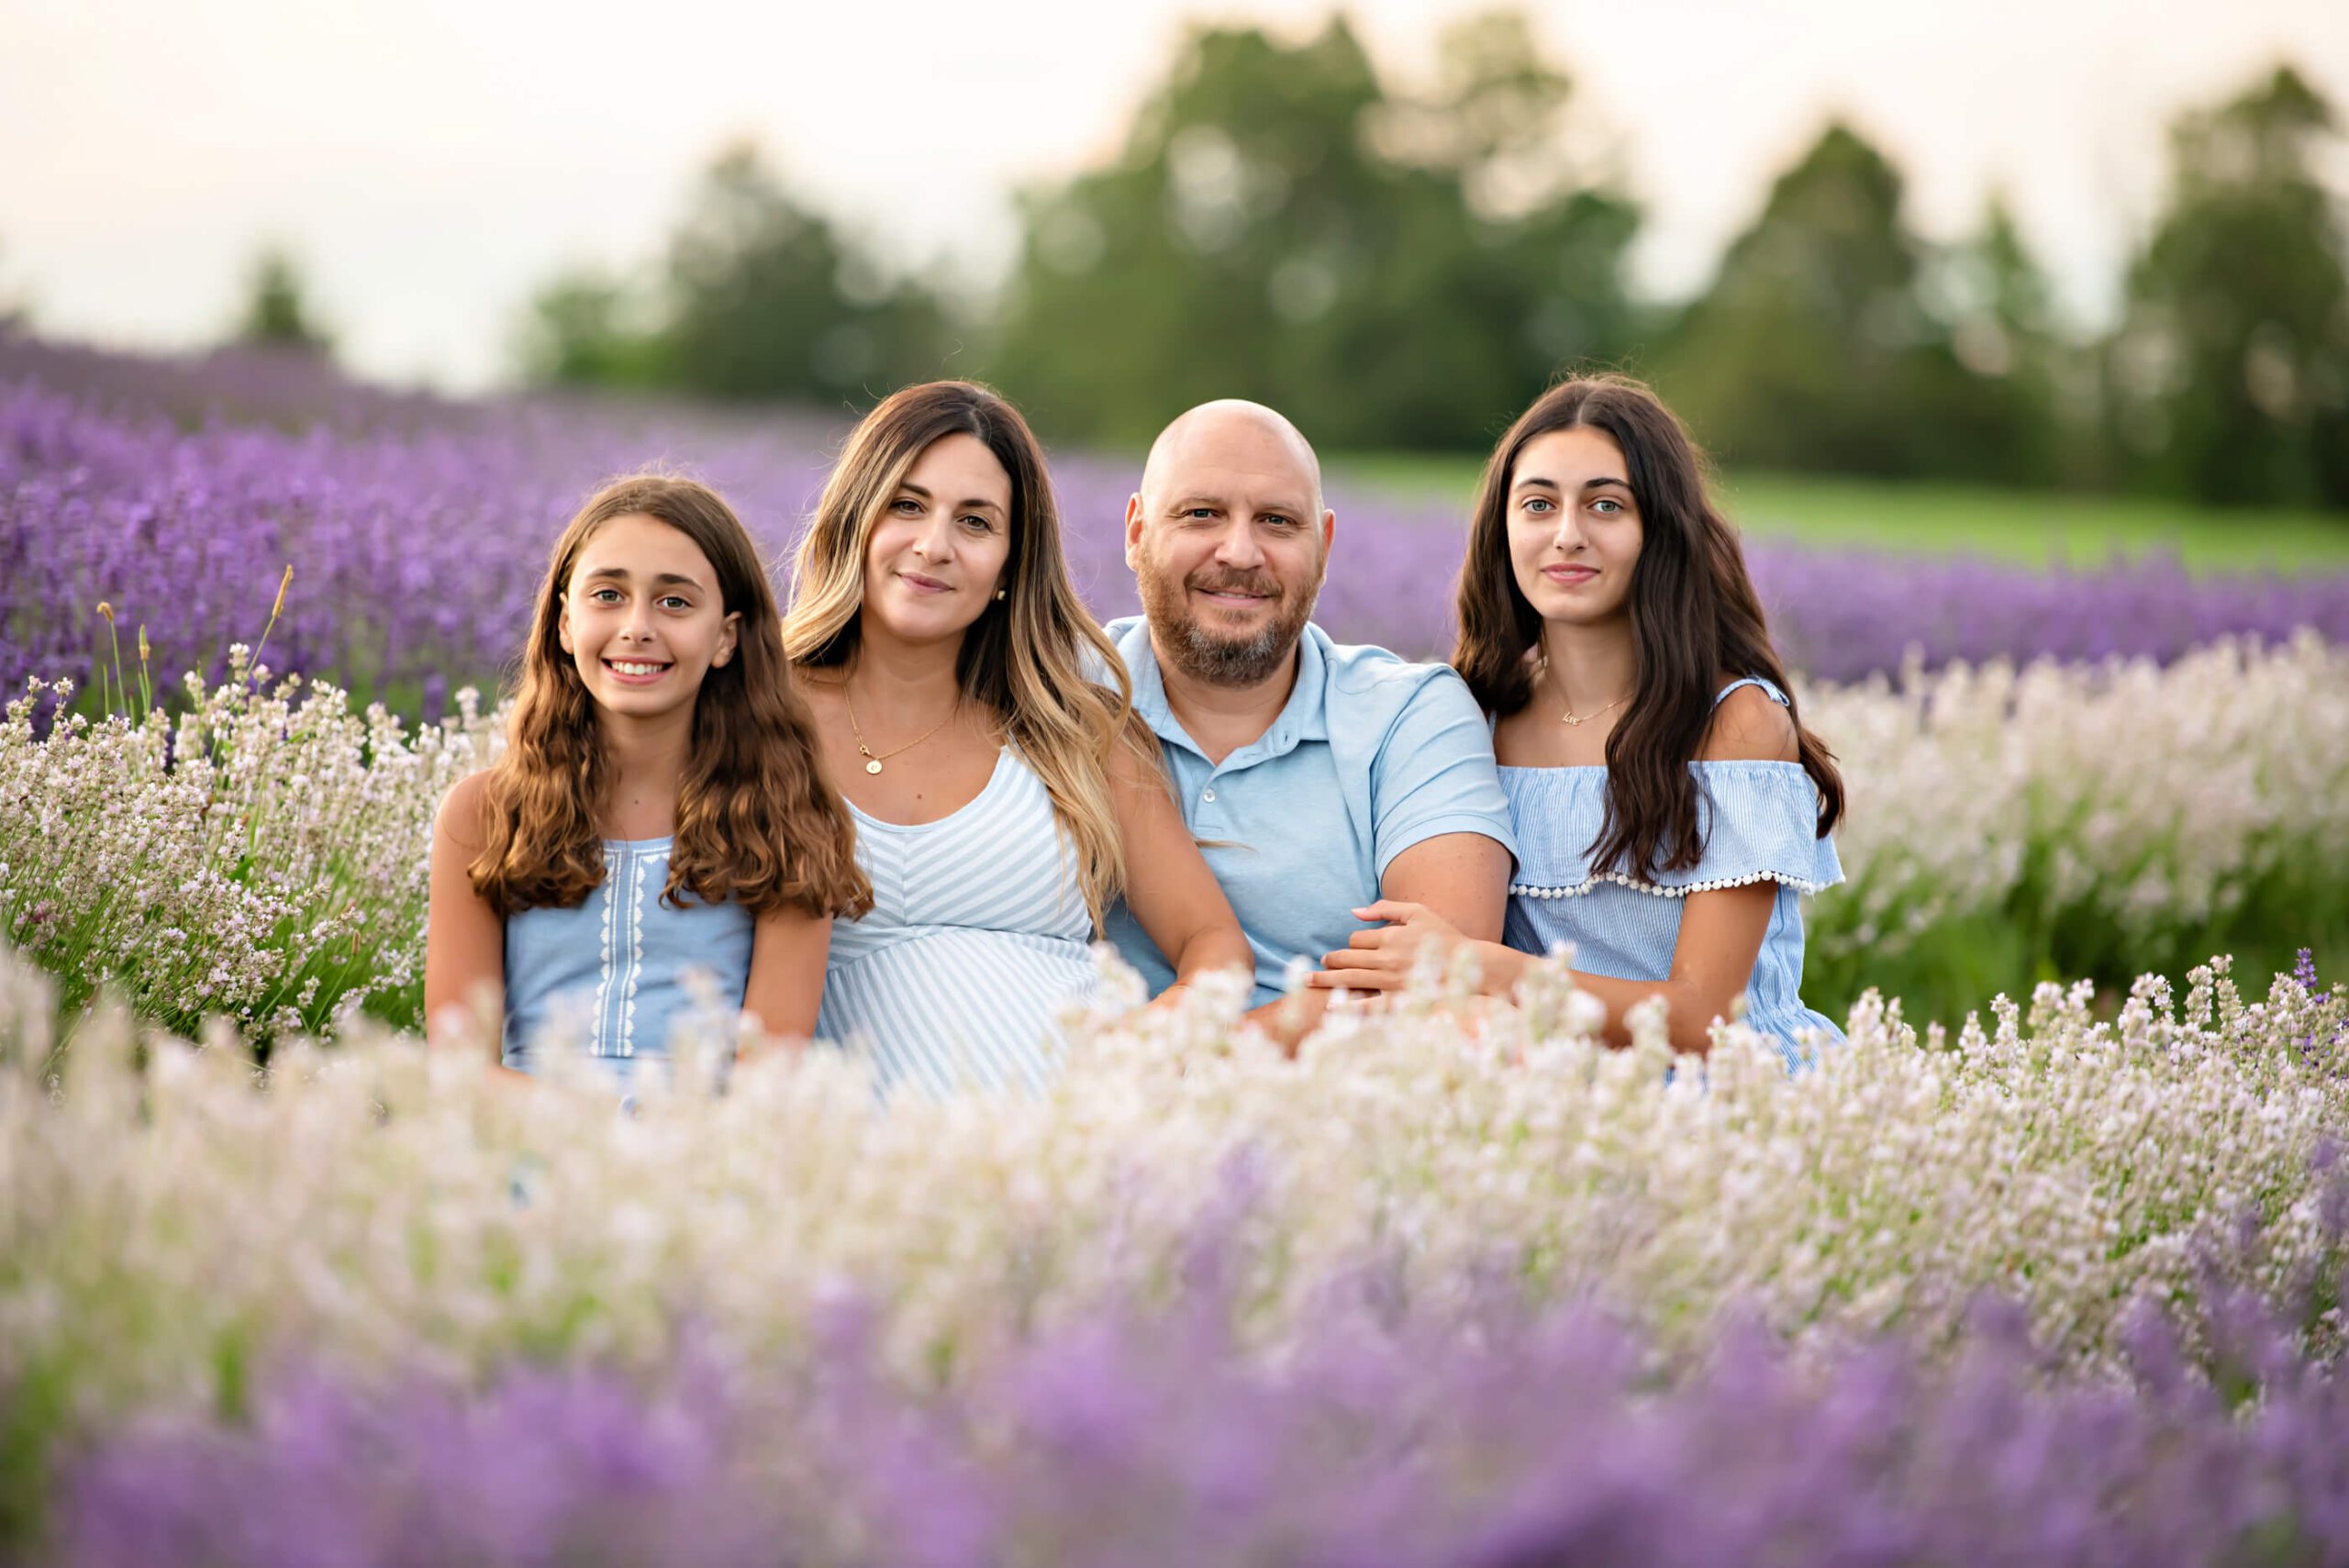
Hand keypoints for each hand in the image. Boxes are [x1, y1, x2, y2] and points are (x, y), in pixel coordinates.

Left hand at [1306, 900, 1464, 992]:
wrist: (1471, 966)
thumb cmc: (1444, 936)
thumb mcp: (1418, 912)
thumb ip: (1385, 908)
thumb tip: (1353, 911)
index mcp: (1391, 936)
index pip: (1357, 938)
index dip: (1353, 942)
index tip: (1358, 947)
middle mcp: (1388, 958)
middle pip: (1347, 957)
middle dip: (1330, 960)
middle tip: (1320, 964)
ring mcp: (1391, 981)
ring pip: (1349, 979)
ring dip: (1326, 979)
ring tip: (1309, 980)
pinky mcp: (1398, 1000)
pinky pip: (1368, 1006)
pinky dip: (1348, 1007)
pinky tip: (1331, 1008)